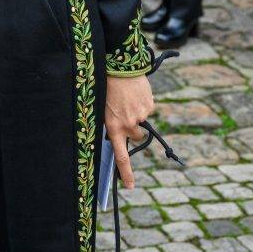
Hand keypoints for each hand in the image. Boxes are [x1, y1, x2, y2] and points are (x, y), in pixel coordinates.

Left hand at [105, 74, 154, 188]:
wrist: (120, 65)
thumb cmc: (106, 85)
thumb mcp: (103, 107)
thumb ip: (111, 122)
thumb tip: (116, 133)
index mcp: (114, 126)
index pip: (121, 155)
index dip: (126, 173)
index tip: (130, 186)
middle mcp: (129, 124)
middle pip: (136, 136)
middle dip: (133, 129)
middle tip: (125, 113)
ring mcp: (141, 115)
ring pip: (142, 121)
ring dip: (137, 113)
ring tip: (127, 97)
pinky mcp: (149, 105)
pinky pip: (147, 108)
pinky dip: (142, 103)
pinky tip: (134, 92)